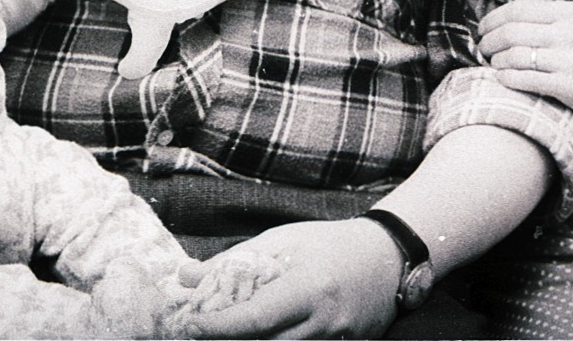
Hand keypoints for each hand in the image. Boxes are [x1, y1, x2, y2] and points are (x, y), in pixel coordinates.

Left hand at [180, 218, 400, 338]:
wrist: (386, 257)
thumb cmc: (330, 244)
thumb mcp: (282, 240)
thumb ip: (233, 261)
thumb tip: (185, 277)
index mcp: (309, 287)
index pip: (255, 320)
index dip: (218, 328)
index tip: (189, 326)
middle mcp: (324, 321)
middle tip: (201, 335)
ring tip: (228, 334)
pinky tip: (261, 336)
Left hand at [478, 0, 572, 124]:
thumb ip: (551, 20)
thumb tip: (506, 19)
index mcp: (571, 12)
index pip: (519, 9)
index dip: (493, 19)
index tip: (483, 29)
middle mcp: (571, 32)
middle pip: (512, 31)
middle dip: (489, 41)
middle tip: (482, 49)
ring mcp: (572, 60)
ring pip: (515, 56)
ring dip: (495, 61)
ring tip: (492, 65)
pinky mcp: (571, 86)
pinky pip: (526, 79)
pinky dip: (507, 78)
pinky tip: (502, 79)